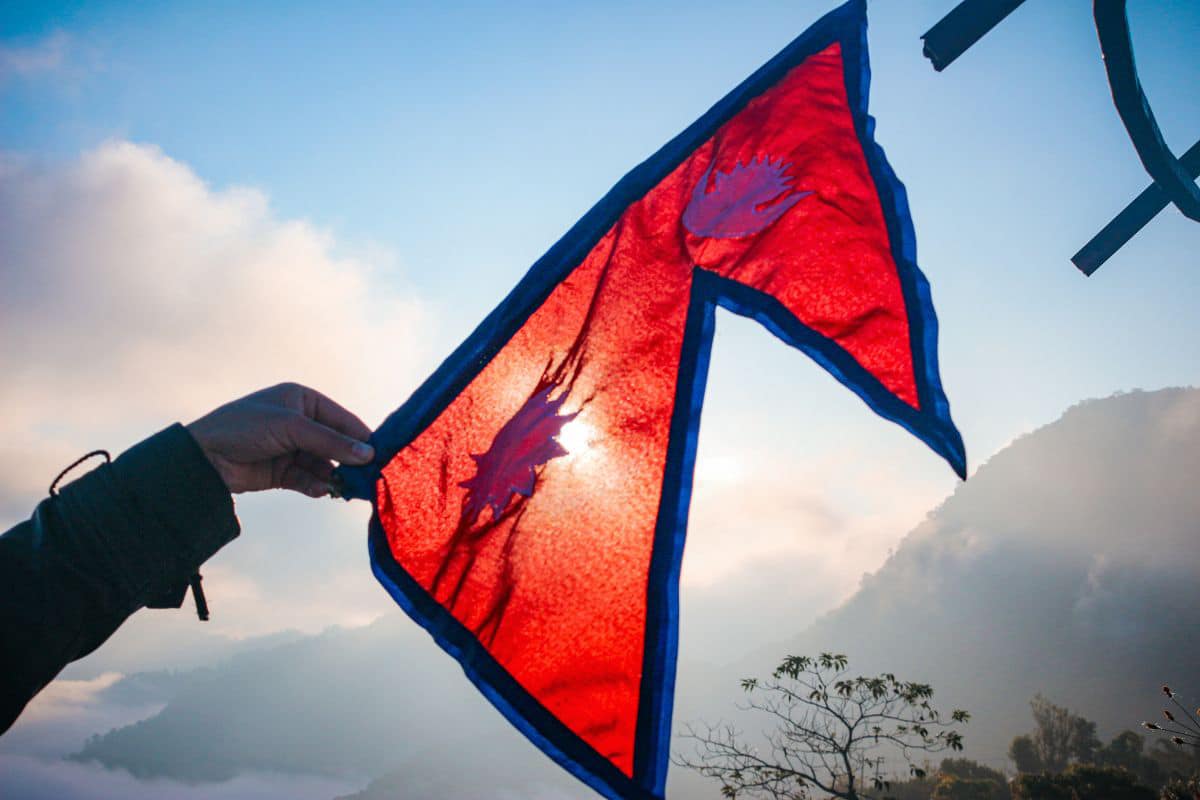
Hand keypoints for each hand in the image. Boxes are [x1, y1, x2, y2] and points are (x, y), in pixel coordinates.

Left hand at [186, 383, 373, 497]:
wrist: (202, 457)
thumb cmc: (244, 428)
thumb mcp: (291, 428)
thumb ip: (331, 441)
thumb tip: (368, 453)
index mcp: (303, 400)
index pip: (342, 419)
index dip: (361, 436)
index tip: (382, 455)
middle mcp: (300, 422)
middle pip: (336, 443)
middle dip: (349, 460)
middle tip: (368, 478)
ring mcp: (291, 448)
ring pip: (324, 464)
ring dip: (334, 476)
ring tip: (343, 488)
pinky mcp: (282, 471)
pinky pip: (308, 479)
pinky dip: (316, 485)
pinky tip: (322, 491)